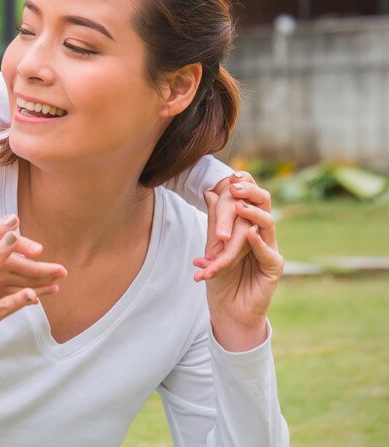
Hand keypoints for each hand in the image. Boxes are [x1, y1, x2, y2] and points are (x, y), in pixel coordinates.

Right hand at [0, 250, 66, 299]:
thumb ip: (18, 242)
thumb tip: (40, 251)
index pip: (31, 268)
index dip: (48, 270)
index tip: (62, 270)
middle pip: (29, 281)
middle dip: (47, 278)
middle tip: (62, 274)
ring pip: (22, 292)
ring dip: (41, 290)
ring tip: (54, 287)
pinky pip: (11, 300)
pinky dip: (26, 299)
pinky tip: (36, 300)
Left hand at [195, 191, 283, 351]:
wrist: (228, 310)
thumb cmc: (221, 279)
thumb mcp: (213, 246)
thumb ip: (215, 222)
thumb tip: (209, 192)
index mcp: (249, 227)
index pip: (251, 201)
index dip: (245, 186)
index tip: (232, 173)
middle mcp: (262, 236)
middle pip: (264, 206)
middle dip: (250, 193)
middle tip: (235, 184)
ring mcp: (270, 251)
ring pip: (268, 225)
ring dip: (252, 214)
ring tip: (238, 206)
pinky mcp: (274, 269)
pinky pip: (269, 253)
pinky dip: (259, 244)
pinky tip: (250, 235)